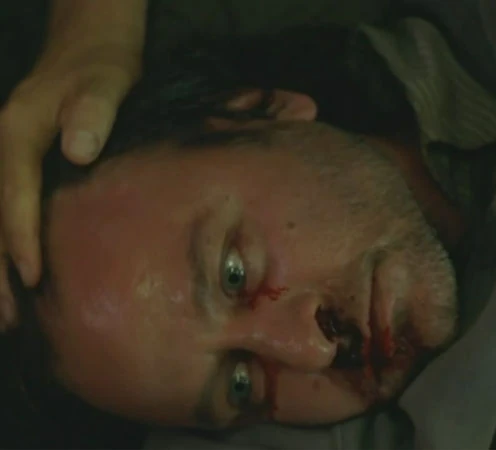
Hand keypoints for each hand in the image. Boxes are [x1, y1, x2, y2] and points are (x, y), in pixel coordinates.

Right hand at [0, 38, 141, 329]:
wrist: (87, 52)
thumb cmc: (102, 70)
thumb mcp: (106, 81)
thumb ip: (94, 111)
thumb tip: (79, 150)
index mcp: (17, 132)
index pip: (13, 192)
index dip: (20, 239)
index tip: (31, 278)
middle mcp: (0, 148)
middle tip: (8, 319)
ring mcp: (2, 161)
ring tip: (4, 319)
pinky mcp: (12, 171)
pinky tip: (11, 284)